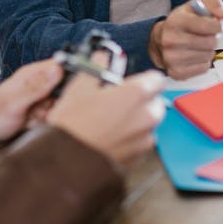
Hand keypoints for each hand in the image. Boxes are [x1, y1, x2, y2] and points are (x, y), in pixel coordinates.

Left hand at [0, 59, 62, 156]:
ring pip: (60, 106)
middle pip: (64, 88)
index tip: (72, 88)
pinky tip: (32, 127)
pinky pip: (54, 120)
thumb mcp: (14, 103)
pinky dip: (46, 125)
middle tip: (44, 111)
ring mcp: (39, 102)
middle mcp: (36, 87)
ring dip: (51, 116)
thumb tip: (57, 69)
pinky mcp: (40, 117)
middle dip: (59, 102)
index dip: (70, 74)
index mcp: (29, 75)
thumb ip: (37, 87)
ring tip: (33, 120)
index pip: (58, 65)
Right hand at [46, 71, 166, 169]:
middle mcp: (147, 117)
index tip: (131, 82)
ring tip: (108, 123)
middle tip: (116, 102)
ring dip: (135, 122)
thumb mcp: (78, 88)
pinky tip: (108, 138)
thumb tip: (100, 59)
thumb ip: (95, 69)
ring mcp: (144, 141)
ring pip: (148, 125)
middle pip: (155, 103)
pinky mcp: (138, 159)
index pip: (157, 79)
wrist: (66, 165)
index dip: (143, 79)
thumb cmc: (72, 127)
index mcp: (137, 95)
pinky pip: (139, 143)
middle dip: (140, 101)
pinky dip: (129, 140)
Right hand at [149, 0, 222, 79]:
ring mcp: (172, 58)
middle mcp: (171, 40)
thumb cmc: (181, 23)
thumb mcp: (194, 6)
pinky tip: (194, 56)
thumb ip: (212, 4)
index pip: (208, 26)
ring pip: (208, 56)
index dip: (216, 26)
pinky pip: (203, 68)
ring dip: (207, 51)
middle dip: (212, 38)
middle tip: (205, 36)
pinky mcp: (176, 72)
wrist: (159, 40)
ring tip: (198, 46)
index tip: (214, 25)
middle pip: (210, 43)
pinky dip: (203, 62)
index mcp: (175, 21)